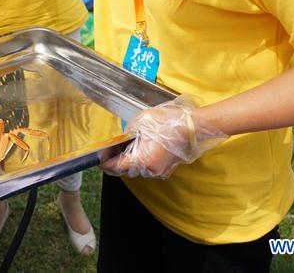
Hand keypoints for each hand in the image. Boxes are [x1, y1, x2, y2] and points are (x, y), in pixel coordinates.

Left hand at [99, 95, 225, 178]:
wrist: (193, 127)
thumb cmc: (169, 123)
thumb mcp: (141, 122)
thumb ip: (128, 133)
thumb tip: (123, 139)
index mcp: (141, 160)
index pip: (116, 167)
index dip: (105, 162)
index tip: (100, 156)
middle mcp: (150, 170)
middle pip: (127, 170)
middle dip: (117, 161)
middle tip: (111, 150)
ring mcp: (160, 171)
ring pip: (139, 169)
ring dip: (131, 161)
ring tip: (126, 147)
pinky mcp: (168, 168)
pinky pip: (150, 167)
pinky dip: (143, 160)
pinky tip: (142, 148)